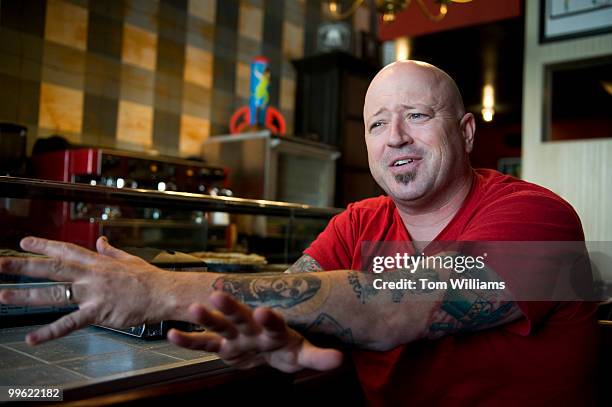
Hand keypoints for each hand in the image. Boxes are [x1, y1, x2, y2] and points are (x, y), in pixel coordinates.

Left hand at [0, 236, 174, 344]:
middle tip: (0, 264)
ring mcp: (93, 293)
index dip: (44, 246)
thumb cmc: (150, 279)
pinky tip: (33, 338)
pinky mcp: (99, 312)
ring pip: (55, 293)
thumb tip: (101, 240)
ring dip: (27, 294)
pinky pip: (70, 323)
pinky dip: (50, 332)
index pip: (66, 250)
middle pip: (52, 268)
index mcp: (98, 262)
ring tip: (3, 295)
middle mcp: (91, 275)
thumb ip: (111, 251)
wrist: (165, 293)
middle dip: (24, 265)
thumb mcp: (129, 259)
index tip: (24, 242)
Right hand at [168, 292, 342, 372]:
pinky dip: (189, 341)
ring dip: (207, 318)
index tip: (263, 311)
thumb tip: (339, 360)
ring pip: (219, 325)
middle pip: (241, 316)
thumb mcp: (303, 354)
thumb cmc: (286, 346)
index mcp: (273, 328)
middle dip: (230, 308)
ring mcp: (235, 335)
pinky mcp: (222, 346)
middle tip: (217, 295)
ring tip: (193, 308)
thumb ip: (318, 356)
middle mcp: (251, 327)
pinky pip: (203, 344)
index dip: (269, 318)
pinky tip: (171, 334)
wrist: (271, 345)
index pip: (273, 322)